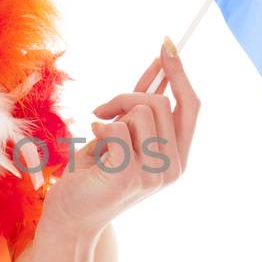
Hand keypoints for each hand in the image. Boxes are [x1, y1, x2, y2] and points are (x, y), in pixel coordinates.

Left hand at [40, 40, 200, 233]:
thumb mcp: (124, 134)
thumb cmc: (93, 174)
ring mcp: (155, 173)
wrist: (70, 217)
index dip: (180, 73)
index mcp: (178, 157)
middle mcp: (173, 167)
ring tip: (98, 134)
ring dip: (112, 114)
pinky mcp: (130, 175)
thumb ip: (142, 106)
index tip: (167, 44)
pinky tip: (94, 142)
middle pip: (160, 102)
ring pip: (140, 110)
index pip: (191, 106)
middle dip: (126, 96)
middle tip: (101, 111)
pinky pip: (118, 127)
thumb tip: (160, 63)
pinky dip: (101, 127)